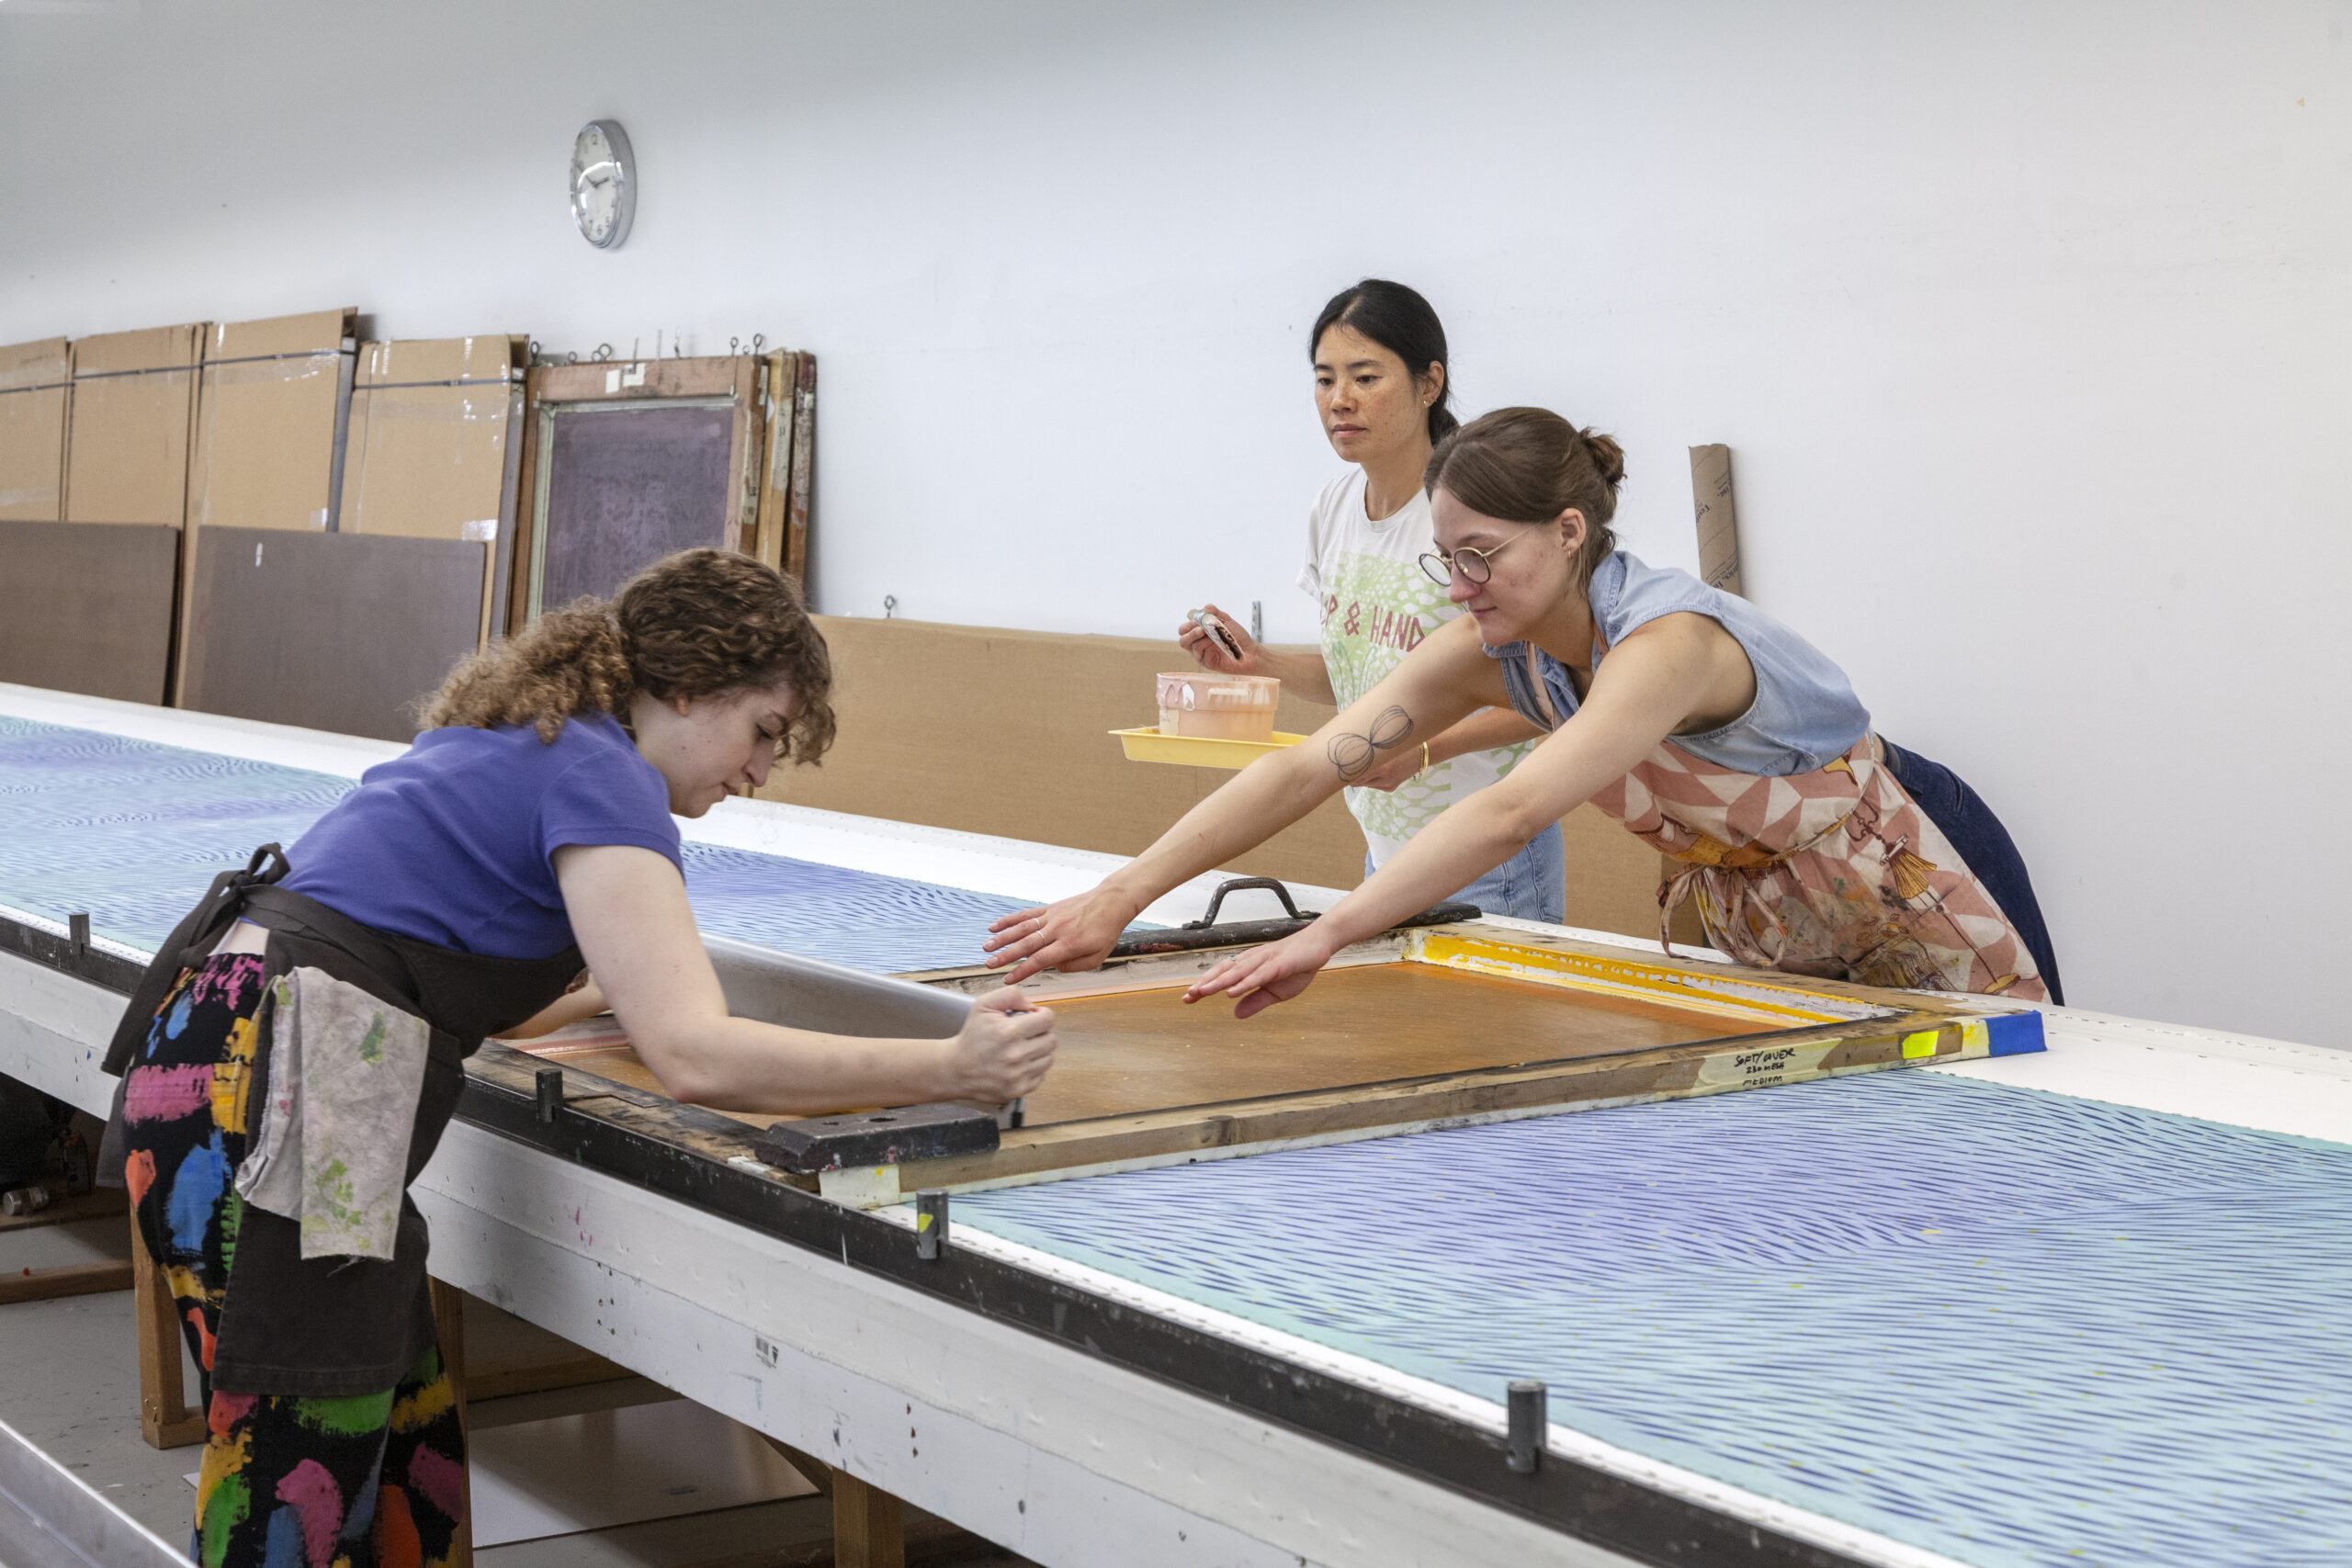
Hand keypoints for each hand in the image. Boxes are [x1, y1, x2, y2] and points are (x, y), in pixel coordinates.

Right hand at [943, 987, 1056, 1101]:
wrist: (956, 1069)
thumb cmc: (972, 1035)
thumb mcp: (983, 1005)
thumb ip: (1010, 995)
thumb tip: (1032, 1005)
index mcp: (1010, 1032)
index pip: (1048, 1019)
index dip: (1042, 1015)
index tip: (1033, 1017)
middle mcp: (1017, 1055)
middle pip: (1052, 1039)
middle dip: (1041, 1033)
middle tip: (1025, 1034)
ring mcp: (1018, 1075)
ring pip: (1049, 1058)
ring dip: (1039, 1052)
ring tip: (1022, 1049)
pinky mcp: (1018, 1090)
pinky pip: (1042, 1075)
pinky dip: (1034, 1068)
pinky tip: (1019, 1064)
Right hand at [982, 885, 1141, 982]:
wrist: (1111, 902)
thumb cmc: (1106, 931)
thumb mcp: (1097, 957)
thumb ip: (1074, 966)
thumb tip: (1053, 967)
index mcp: (1070, 944)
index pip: (1040, 960)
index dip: (1022, 971)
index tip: (1007, 979)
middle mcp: (1057, 930)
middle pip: (1027, 944)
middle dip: (1006, 955)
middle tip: (989, 964)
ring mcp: (1051, 917)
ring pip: (1022, 928)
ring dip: (1003, 937)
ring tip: (986, 946)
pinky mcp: (1049, 909)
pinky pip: (1026, 915)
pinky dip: (1009, 920)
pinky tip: (995, 926)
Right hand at [1175, 601, 1264, 675]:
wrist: (1251, 651)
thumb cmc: (1238, 637)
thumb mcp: (1226, 621)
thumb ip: (1215, 613)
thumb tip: (1205, 608)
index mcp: (1201, 633)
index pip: (1186, 627)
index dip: (1189, 620)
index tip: (1198, 617)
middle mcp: (1198, 643)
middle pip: (1182, 636)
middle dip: (1187, 628)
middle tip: (1197, 624)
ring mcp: (1201, 653)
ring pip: (1188, 644)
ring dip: (1195, 634)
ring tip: (1205, 631)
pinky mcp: (1206, 662)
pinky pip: (1198, 651)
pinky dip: (1204, 643)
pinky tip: (1213, 641)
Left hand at [1181, 927, 1335, 1019]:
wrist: (1319, 945)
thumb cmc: (1297, 966)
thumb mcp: (1276, 992)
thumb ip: (1255, 1001)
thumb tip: (1236, 1014)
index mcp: (1250, 966)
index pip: (1223, 975)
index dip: (1205, 985)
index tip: (1188, 999)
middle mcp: (1253, 960)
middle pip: (1224, 972)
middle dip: (1205, 984)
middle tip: (1188, 997)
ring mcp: (1266, 960)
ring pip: (1238, 972)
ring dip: (1219, 983)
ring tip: (1202, 992)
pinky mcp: (1280, 963)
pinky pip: (1260, 975)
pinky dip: (1244, 983)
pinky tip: (1232, 991)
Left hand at [1349, 741, 1426, 792]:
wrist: (1423, 754)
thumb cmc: (1402, 745)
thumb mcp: (1386, 747)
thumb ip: (1370, 752)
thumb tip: (1350, 754)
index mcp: (1382, 766)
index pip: (1356, 774)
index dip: (1346, 772)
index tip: (1338, 767)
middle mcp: (1385, 777)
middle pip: (1358, 782)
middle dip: (1350, 776)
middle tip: (1342, 769)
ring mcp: (1388, 784)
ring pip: (1365, 784)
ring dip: (1360, 778)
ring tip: (1356, 768)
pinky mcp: (1391, 787)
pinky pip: (1374, 785)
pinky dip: (1370, 779)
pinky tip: (1374, 771)